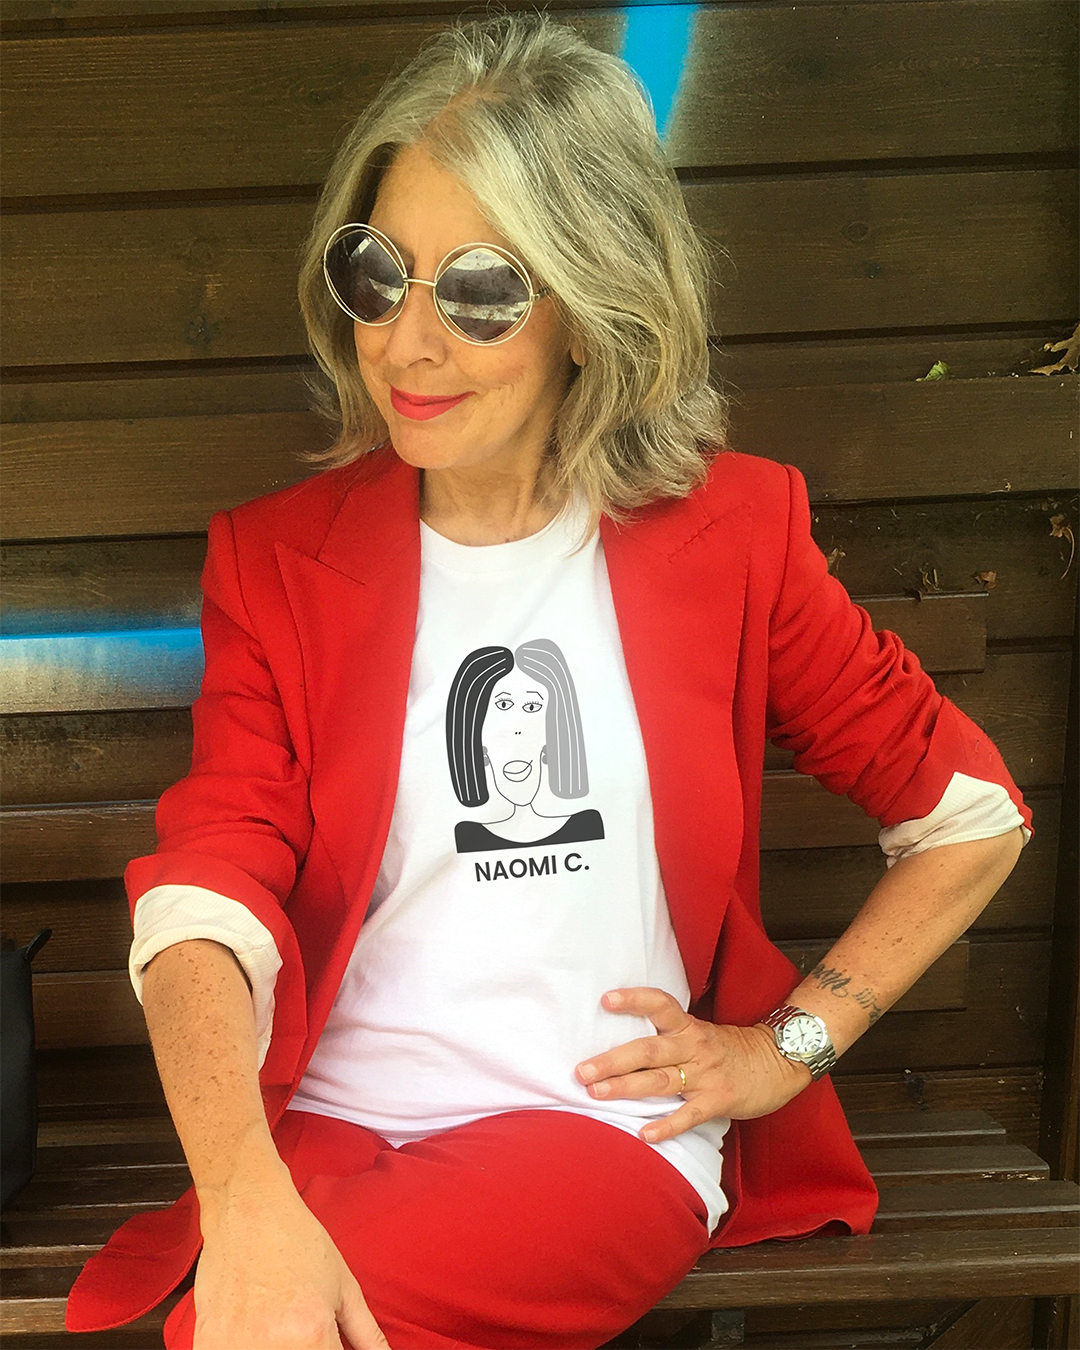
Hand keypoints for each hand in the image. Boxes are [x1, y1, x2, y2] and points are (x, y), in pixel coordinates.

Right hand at [193, 1156, 390, 1349]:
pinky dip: (246, 1345)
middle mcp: (271, 1348)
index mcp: (311, 1334)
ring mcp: (233, 1348)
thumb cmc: (298, 1240)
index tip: (328, 1342)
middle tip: (301, 1328)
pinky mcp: (207, 1343)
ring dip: (278, 1347)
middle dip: (307, 1349)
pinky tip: (254, 1325)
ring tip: (277, 1320)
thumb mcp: (344, 1286)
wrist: (248, 1208)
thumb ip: (366, 1334)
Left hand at [574, 986, 811, 1143]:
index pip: (660, 1005)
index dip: (634, 1000)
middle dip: (613, 1060)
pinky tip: (644, 1134)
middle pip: (649, 1049)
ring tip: (596, 1093)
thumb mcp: (700, 1033)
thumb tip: (622, 1043)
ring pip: (661, 1080)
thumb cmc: (731, 1049)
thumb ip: (669, 1037)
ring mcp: (706, 1074)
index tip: (605, 1000)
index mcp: (689, 1027)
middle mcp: (694, 1047)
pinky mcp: (719, 1100)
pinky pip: (689, 1115)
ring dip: (626, 1088)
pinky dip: (666, 1125)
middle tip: (582, 1070)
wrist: (779, 1062)